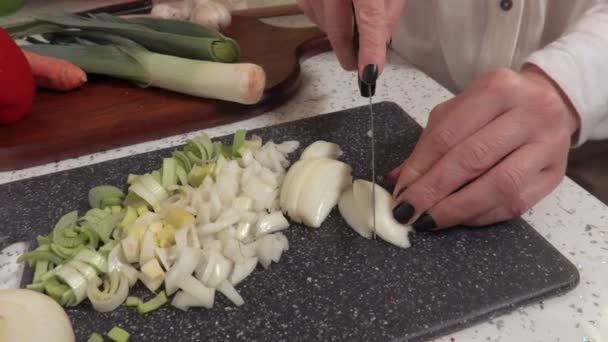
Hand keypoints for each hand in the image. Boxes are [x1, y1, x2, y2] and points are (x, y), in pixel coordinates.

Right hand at [296, 0, 405, 74]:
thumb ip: (389, 11)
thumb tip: (379, 41)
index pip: (369, 20)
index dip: (369, 49)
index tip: (370, 73)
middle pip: (338, 28)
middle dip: (349, 53)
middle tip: (360, 66)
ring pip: (322, 22)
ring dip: (338, 34)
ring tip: (353, 30)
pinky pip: (311, 11)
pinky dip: (325, 18)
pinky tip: (337, 12)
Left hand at [388, 66, 580, 230]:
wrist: (553, 102)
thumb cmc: (497, 108)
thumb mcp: (461, 112)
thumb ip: (430, 143)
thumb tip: (398, 180)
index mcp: (496, 89)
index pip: (448, 135)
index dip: (419, 168)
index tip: (400, 192)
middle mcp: (528, 112)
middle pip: (472, 159)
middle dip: (433, 191)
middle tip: (407, 211)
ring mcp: (548, 144)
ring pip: (498, 185)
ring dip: (457, 208)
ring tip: (429, 220)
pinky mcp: (556, 173)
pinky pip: (516, 203)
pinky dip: (482, 216)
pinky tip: (460, 219)